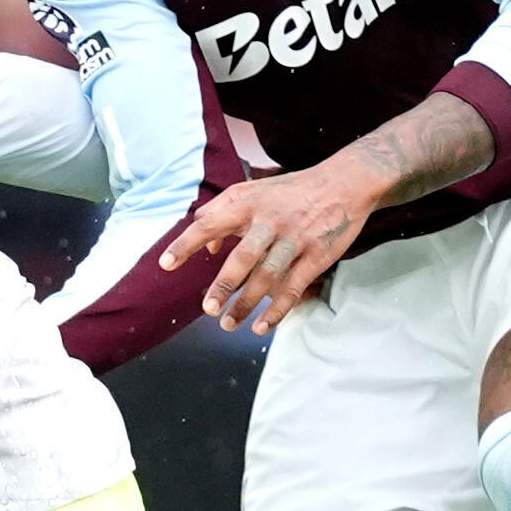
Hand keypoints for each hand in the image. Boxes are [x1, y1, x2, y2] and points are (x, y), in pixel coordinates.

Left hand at [159, 164, 376, 334]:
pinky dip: (276, 310)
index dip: (186, 244)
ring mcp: (295, 240)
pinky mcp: (316, 256)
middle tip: (207, 308)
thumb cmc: (290, 191)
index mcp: (248, 204)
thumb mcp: (252, 190)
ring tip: (228, 323)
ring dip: (246, 304)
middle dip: (223, 285)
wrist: (344, 184)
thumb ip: (221, 212)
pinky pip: (293, 288)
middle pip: (243, 257)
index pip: (210, 223)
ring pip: (267, 277)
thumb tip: (208, 247)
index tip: (166, 264)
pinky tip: (262, 327)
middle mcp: (270, 222)